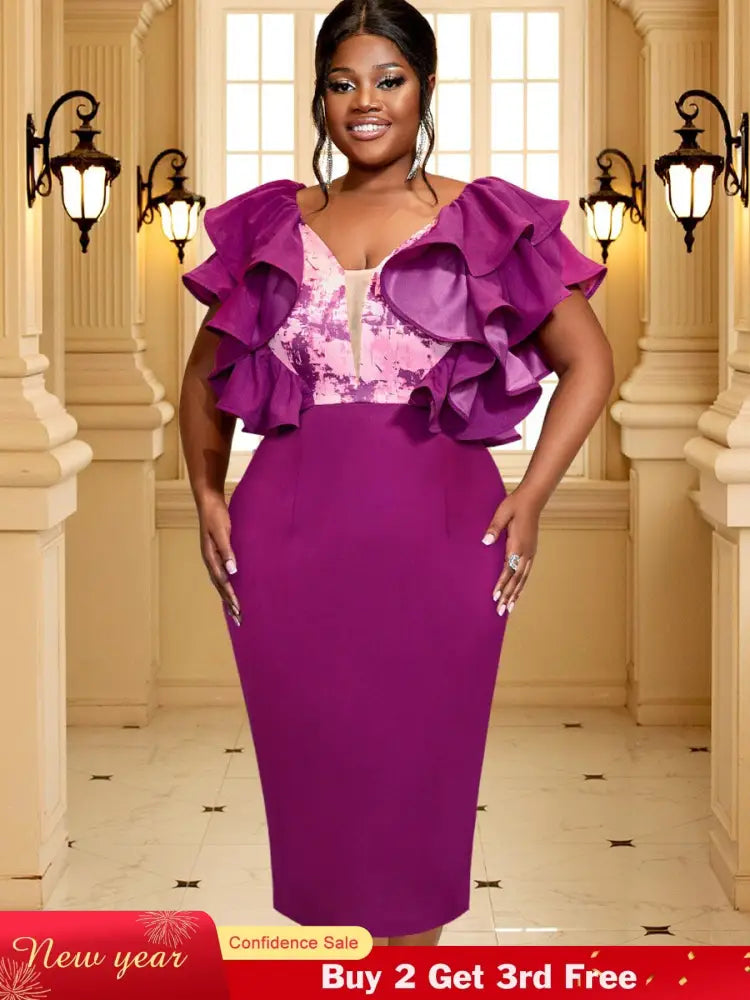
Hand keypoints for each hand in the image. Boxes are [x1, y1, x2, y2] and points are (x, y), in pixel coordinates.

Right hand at [198, 492, 241, 625]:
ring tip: (235, 611)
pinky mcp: (217, 553)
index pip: (222, 582)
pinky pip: (222, 574)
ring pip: (220, 582)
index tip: (238, 609)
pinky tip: (233, 589)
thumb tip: (232, 571)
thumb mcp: (222, 531)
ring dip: (227, 597)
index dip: (230, 596)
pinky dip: (227, 585)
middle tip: (239, 619)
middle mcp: (210, 560)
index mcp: (210, 557)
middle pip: (220, 586)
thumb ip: (227, 550)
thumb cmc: (216, 515)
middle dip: (229, 602)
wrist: (208, 501)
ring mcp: (212, 557)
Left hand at [482, 487, 542, 615]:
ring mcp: (530, 552)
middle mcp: (526, 552)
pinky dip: (522, 585)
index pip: (508, 570)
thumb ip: (494, 528)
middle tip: (501, 611)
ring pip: (523, 578)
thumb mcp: (502, 513)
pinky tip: (518, 592)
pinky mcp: (531, 551)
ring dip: (516, 594)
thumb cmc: (515, 505)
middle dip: (508, 596)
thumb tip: (486, 541)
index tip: (494, 597)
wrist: (532, 499)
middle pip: (517, 579)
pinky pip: (526, 572)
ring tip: (510, 608)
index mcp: (517, 544)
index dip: (501, 584)